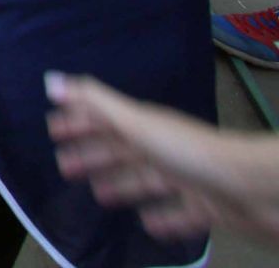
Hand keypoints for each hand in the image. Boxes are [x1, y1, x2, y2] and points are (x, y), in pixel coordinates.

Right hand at [46, 72, 278, 243]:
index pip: (103, 120)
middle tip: (63, 166)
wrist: (253, 186)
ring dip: (120, 185)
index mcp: (146, 127)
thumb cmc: (190, 153)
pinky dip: (161, 216)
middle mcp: (163, 149)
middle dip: (92, 154)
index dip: (78, 123)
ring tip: (98, 195)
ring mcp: (185, 178)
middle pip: (120, 150)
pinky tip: (148, 224)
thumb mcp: (138, 124)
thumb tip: (51, 80)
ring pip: (144, 180)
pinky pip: (176, 211)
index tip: (52, 130)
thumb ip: (96, 104)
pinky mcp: (204, 206)